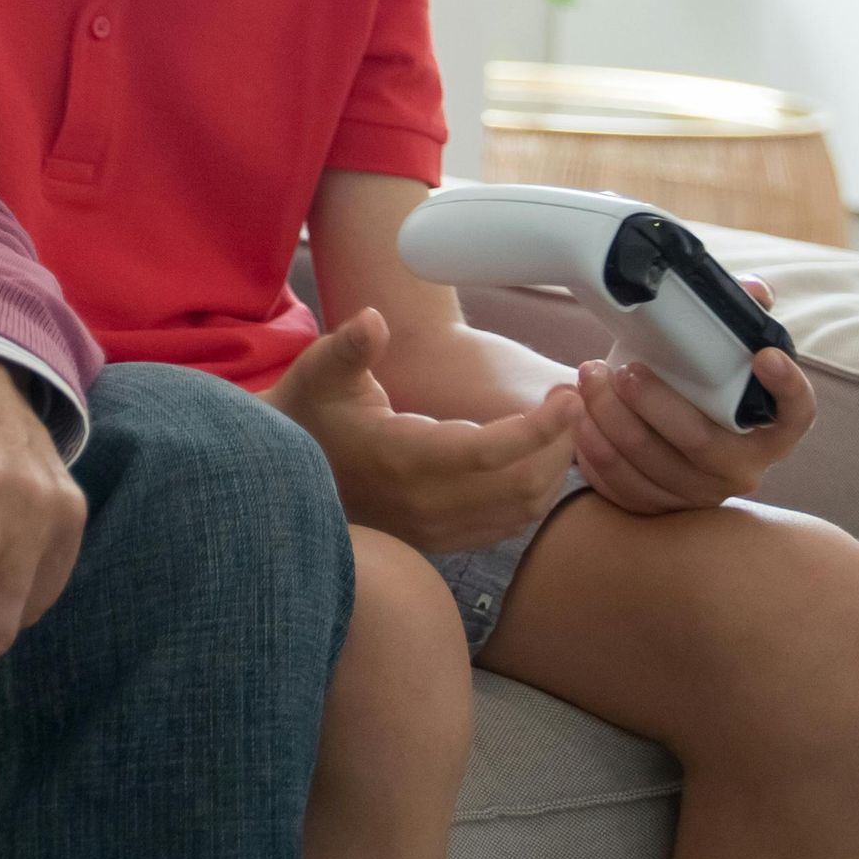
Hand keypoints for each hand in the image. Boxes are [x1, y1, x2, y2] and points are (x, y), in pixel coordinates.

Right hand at [266, 308, 581, 552]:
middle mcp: (425, 504)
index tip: (569, 393)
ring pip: (524, 510)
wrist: (283, 477)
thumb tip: (374, 319)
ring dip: (554, 469)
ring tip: (563, 426)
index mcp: (403, 459)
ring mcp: (436, 529)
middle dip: (561, 444)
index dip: (542, 426)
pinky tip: (537, 456)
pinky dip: (536, 491)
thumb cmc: (309, 414)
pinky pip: (509, 523)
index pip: (493, 452)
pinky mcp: (443, 539)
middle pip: (523, 485)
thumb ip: (351, 346)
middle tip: (575, 402)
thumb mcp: (320, 371)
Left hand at [570, 275, 810, 513]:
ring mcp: (699, 493)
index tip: (763, 355)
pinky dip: (593, 448)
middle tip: (620, 370)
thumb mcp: (717, 354)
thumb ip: (735, 320)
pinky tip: (577, 417)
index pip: (797, 412)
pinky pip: (621, 484)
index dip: (787, 387)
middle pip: (699, 441)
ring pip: (650, 463)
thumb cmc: (692, 386)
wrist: (653, 435)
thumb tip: (755, 289)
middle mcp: (741, 468)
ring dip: (610, 419)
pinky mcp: (657, 506)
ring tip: (586, 380)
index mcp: (769, 428)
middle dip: (654, 403)